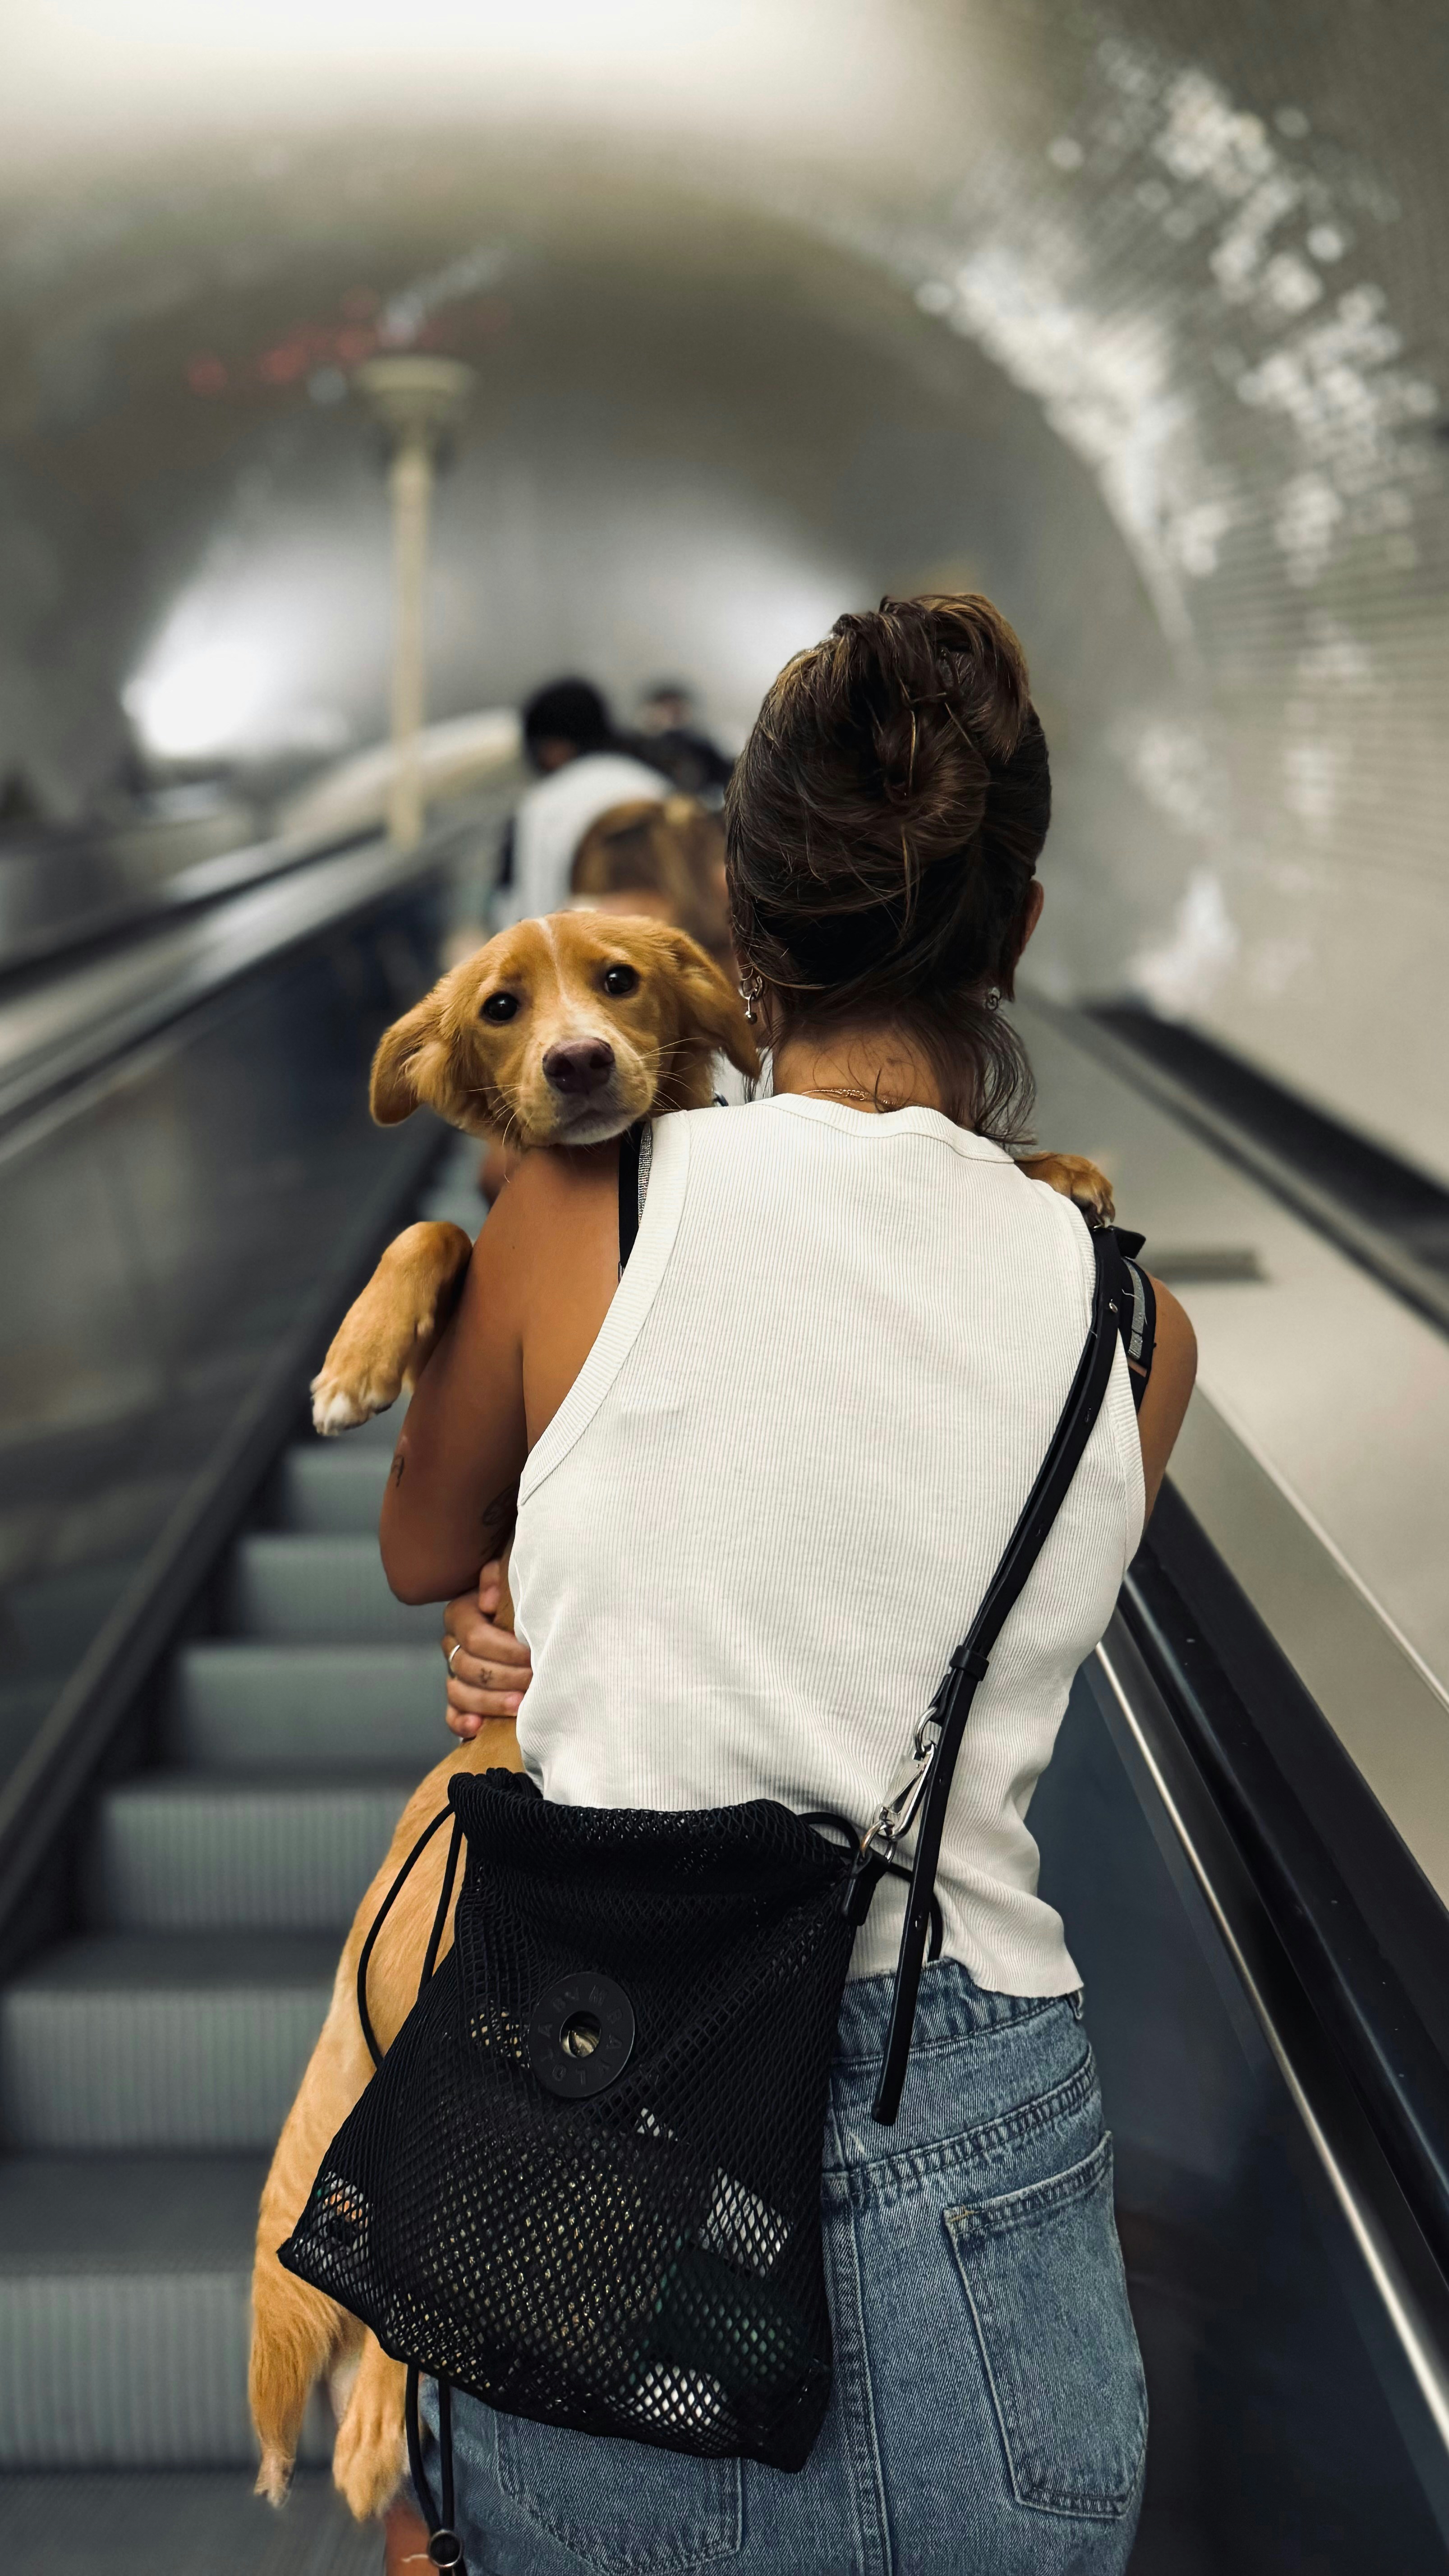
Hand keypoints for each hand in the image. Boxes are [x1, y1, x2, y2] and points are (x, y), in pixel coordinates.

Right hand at [442, 1564, 531, 1737]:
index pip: (474, 1636)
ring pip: (458, 1692)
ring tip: (519, 1706)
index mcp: (461, 1614)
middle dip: (504, 1677)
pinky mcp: (461, 1700)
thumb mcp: (513, 1581)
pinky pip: (452, 1715)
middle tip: (534, 1681)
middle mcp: (453, 1644)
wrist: (530, 1623)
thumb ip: (498, 1577)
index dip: (504, 1649)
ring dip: (489, 1702)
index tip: (532, 1655)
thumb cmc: (524, 1601)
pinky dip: (462, 1723)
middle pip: (467, 1666)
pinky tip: (478, 1727)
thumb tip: (488, 1601)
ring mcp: (455, 1674)